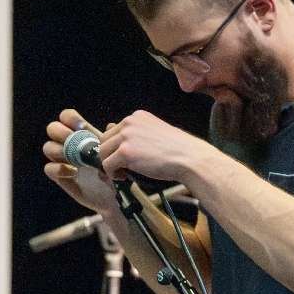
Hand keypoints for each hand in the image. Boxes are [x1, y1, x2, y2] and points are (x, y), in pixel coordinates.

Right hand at [41, 109, 120, 212]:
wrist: (118, 195)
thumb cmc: (118, 171)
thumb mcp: (117, 153)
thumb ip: (113, 139)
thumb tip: (110, 125)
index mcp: (82, 134)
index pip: (66, 117)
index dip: (70, 118)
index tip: (82, 126)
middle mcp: (70, 145)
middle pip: (53, 128)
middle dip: (61, 132)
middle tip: (75, 141)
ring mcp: (63, 160)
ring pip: (48, 147)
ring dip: (59, 150)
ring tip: (76, 160)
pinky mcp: (61, 177)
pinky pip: (49, 168)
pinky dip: (58, 168)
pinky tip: (74, 172)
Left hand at [95, 109, 213, 185]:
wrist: (190, 158)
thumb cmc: (178, 150)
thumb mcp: (155, 133)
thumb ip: (136, 133)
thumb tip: (114, 132)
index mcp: (138, 116)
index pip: (114, 130)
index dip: (115, 147)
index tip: (123, 158)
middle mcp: (130, 122)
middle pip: (104, 140)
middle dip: (110, 155)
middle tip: (121, 168)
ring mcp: (126, 136)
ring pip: (103, 152)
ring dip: (110, 165)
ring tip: (124, 173)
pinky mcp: (125, 152)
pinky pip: (107, 165)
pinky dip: (113, 174)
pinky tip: (124, 177)